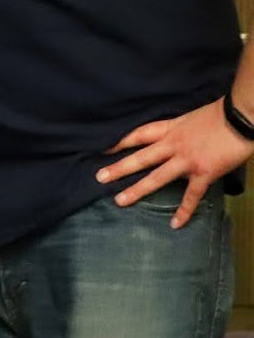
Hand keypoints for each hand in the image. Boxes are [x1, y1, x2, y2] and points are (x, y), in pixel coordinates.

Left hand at [100, 99, 253, 227]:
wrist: (242, 115)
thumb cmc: (221, 114)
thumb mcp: (191, 117)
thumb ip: (179, 129)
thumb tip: (174, 137)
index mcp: (171, 129)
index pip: (138, 134)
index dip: (119, 141)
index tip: (101, 149)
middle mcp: (173, 145)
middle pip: (140, 157)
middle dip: (119, 168)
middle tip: (99, 178)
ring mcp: (187, 160)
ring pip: (157, 177)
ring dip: (137, 190)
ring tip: (119, 201)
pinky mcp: (204, 172)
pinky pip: (191, 195)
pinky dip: (184, 211)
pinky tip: (175, 224)